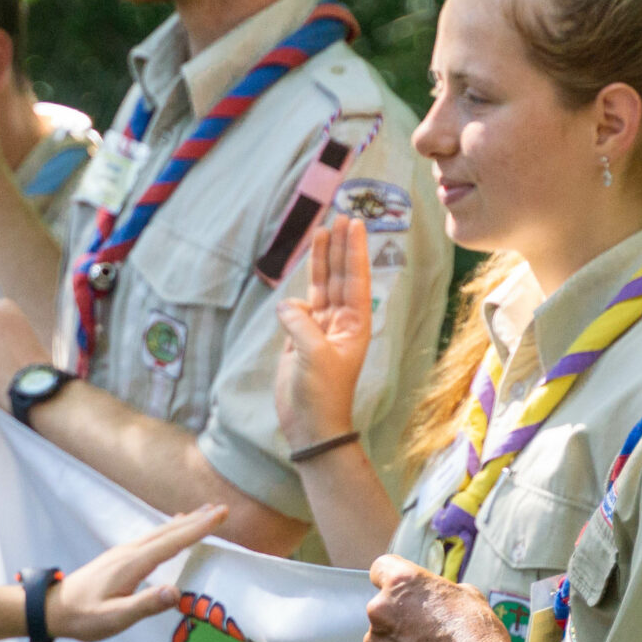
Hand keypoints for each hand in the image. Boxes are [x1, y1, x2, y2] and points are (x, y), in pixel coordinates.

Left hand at [48, 505, 228, 640]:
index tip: (220, 516)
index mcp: (132, 564)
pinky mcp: (120, 557)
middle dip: (197, 520)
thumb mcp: (114, 618)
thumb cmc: (84, 617)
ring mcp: (123, 552)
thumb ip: (145, 605)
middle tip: (223, 509)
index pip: (172, 543)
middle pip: (168, 531)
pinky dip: (169, 529)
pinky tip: (172, 526)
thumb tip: (176, 592)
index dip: (198, 529)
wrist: (53, 608)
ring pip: (160, 532)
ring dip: (184, 522)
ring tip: (205, 513)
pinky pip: (151, 537)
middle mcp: (129, 552)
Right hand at [274, 217, 373, 450]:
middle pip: (339, 276)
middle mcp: (341, 323)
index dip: (353, 250)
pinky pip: (299, 309)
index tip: (354, 224)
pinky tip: (295, 293)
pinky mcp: (302, 340)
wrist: (310, 425)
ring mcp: (321, 330)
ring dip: (320, 262)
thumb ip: (300, 323)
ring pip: (320, 287)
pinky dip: (296, 298)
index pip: (354, 278)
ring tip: (321, 234)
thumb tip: (287, 305)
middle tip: (341, 217)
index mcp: (354, 324)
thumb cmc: (321, 394)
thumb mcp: (313, 355)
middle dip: (339, 247)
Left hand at [364, 554, 516, 641]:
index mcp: (400, 584)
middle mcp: (379, 610)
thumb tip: (439, 596)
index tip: (403, 590)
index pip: (381, 568)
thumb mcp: (469, 596)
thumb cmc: (477, 636)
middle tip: (427, 630)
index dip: (393, 578)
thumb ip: (441, 591)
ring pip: (383, 637)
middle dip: (400, 616)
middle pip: (383, 607)